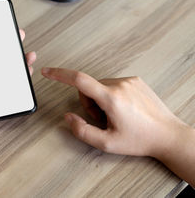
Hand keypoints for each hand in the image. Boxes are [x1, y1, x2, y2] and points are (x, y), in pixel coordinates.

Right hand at [41, 67, 191, 158]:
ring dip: (100, 99)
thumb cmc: (141, 140)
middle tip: (102, 119)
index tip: (47, 71)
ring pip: (100, 86)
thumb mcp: (107, 143)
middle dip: (89, 103)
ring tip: (115, 115)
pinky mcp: (136, 80)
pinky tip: (124, 109)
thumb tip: (68, 117)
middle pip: (89, 88)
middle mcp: (120, 85)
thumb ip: (82, 131)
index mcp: (111, 99)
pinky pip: (113, 84)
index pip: (79, 80)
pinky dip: (111, 95)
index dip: (59, 74)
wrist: (168, 135)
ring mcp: (129, 81)